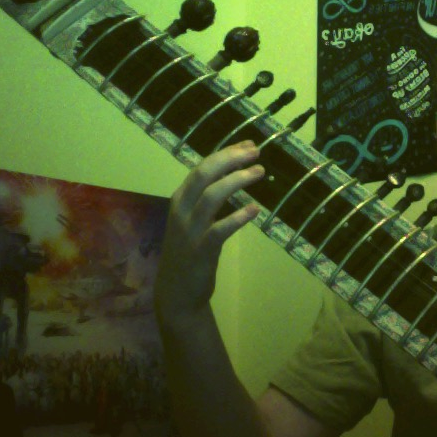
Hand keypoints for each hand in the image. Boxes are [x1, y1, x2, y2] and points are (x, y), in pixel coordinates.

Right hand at [155, 140, 264, 325]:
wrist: (177, 292)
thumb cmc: (190, 251)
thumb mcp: (195, 220)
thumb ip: (210, 198)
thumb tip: (237, 174)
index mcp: (180, 199)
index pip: (202, 167)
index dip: (226, 153)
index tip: (249, 145)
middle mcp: (182, 210)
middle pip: (204, 175)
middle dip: (230, 159)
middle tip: (256, 152)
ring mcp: (190, 230)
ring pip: (211, 196)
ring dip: (237, 181)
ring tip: (259, 173)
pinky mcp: (201, 250)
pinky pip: (220, 229)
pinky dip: (238, 217)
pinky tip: (255, 209)